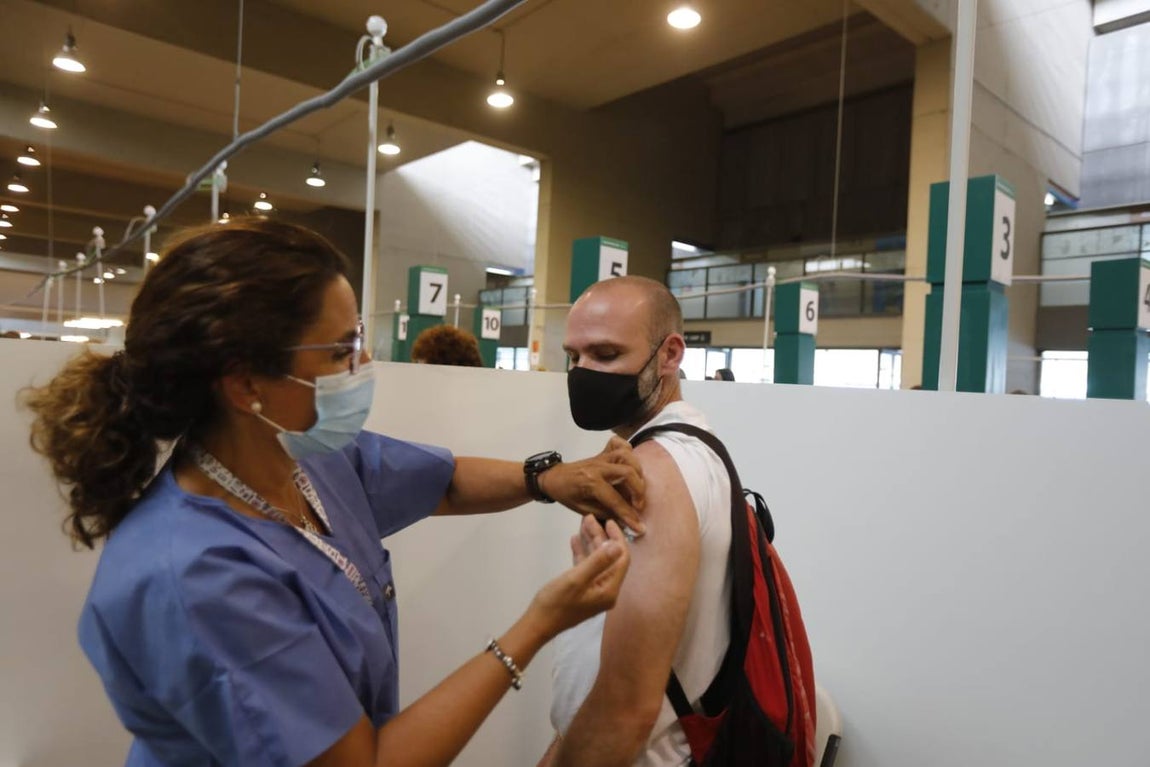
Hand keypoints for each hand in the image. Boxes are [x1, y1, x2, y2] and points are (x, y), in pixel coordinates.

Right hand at [529, 519, 629, 637]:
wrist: (537, 624)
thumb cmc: (556, 603)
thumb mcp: (576, 579)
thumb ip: (598, 561)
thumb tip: (617, 545)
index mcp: (609, 589)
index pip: (621, 559)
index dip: (617, 538)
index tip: (609, 521)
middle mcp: (606, 590)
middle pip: (609, 557)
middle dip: (601, 536)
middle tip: (590, 518)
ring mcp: (594, 590)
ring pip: (597, 560)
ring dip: (591, 541)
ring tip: (583, 523)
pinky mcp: (581, 590)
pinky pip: (586, 566)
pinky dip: (582, 552)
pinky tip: (575, 539)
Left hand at [539, 436, 645, 535]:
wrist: (554, 477)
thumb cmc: (567, 495)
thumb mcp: (583, 510)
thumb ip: (606, 513)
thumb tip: (627, 520)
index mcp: (590, 483)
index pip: (615, 500)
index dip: (629, 516)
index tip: (639, 527)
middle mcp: (598, 467)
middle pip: (627, 473)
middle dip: (638, 492)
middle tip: (638, 506)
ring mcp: (601, 457)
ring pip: (627, 455)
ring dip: (637, 471)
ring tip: (638, 486)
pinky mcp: (603, 451)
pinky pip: (618, 443)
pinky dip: (628, 449)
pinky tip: (630, 463)